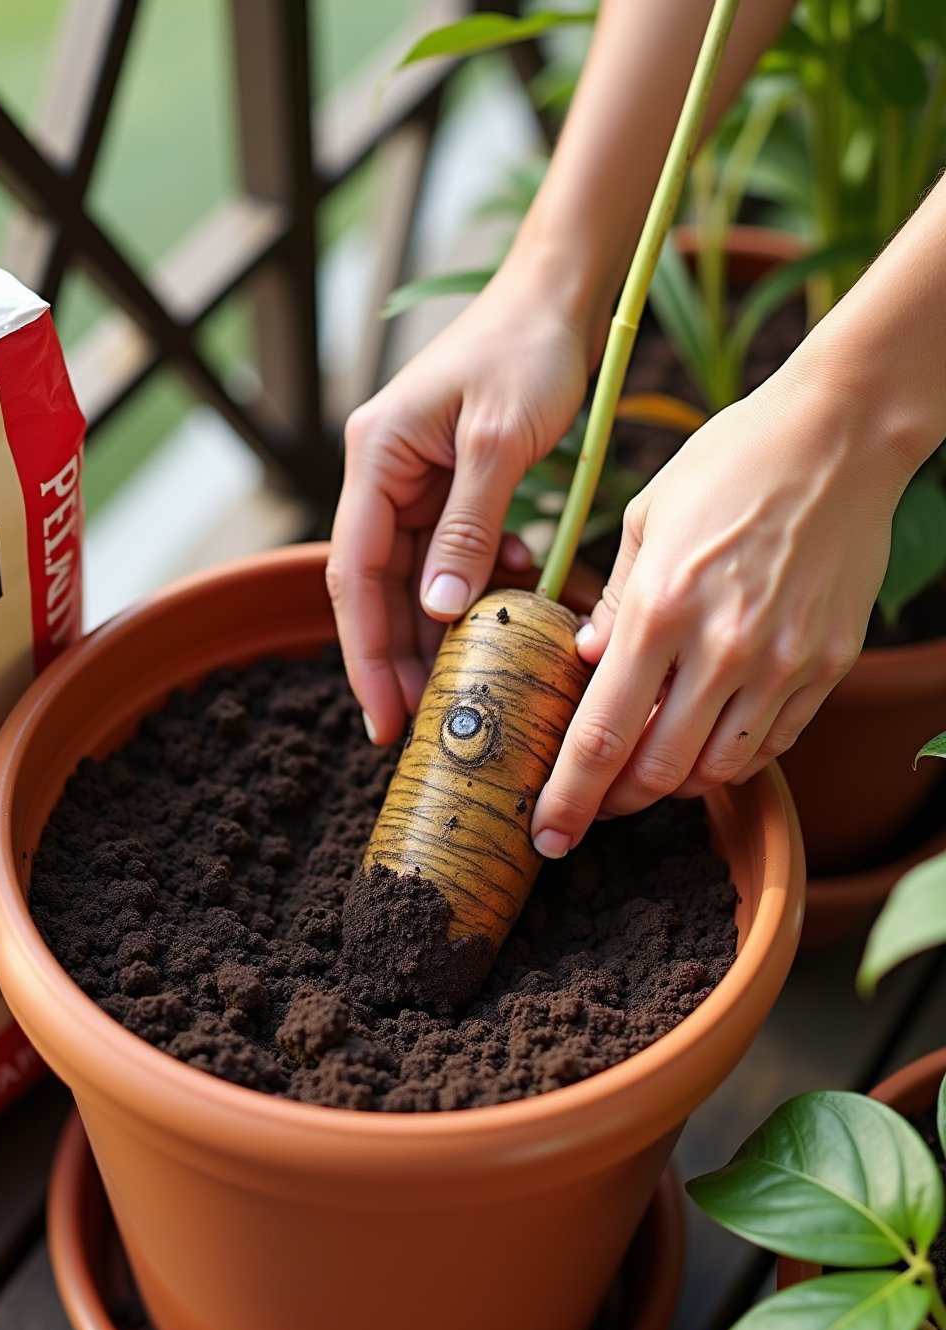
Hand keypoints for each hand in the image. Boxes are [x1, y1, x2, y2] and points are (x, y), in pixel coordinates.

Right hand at [326, 258, 595, 743]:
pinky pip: (453, 555)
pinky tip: (515, 600)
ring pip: (416, 579)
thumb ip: (468, 525)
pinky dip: (479, 586)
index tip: (384, 717)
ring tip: (469, 684)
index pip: (354, 574)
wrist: (558, 296)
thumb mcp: (499, 440)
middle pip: (378, 587)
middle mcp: (383, 476)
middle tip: (426, 725)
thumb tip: (438, 610)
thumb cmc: (525, 349)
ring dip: (440, 631)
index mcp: (375, 459)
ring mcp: (415, 482)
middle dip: (399, 658)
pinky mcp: (451, 486)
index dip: (366, 653)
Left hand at [530, 351, 912, 856]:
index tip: (548, 834)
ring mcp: (783, 662)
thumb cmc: (733, 460)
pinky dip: (732, 758)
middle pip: (659, 772)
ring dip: (674, 784)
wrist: (842, 434)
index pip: (601, 735)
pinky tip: (708, 740)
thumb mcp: (645, 516)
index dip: (569, 798)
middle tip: (592, 804)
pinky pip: (773, 743)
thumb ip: (615, 600)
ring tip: (647, 769)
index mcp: (661, 608)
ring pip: (718, 769)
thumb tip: (590, 662)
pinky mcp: (827, 664)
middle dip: (615, 802)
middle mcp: (723, 648)